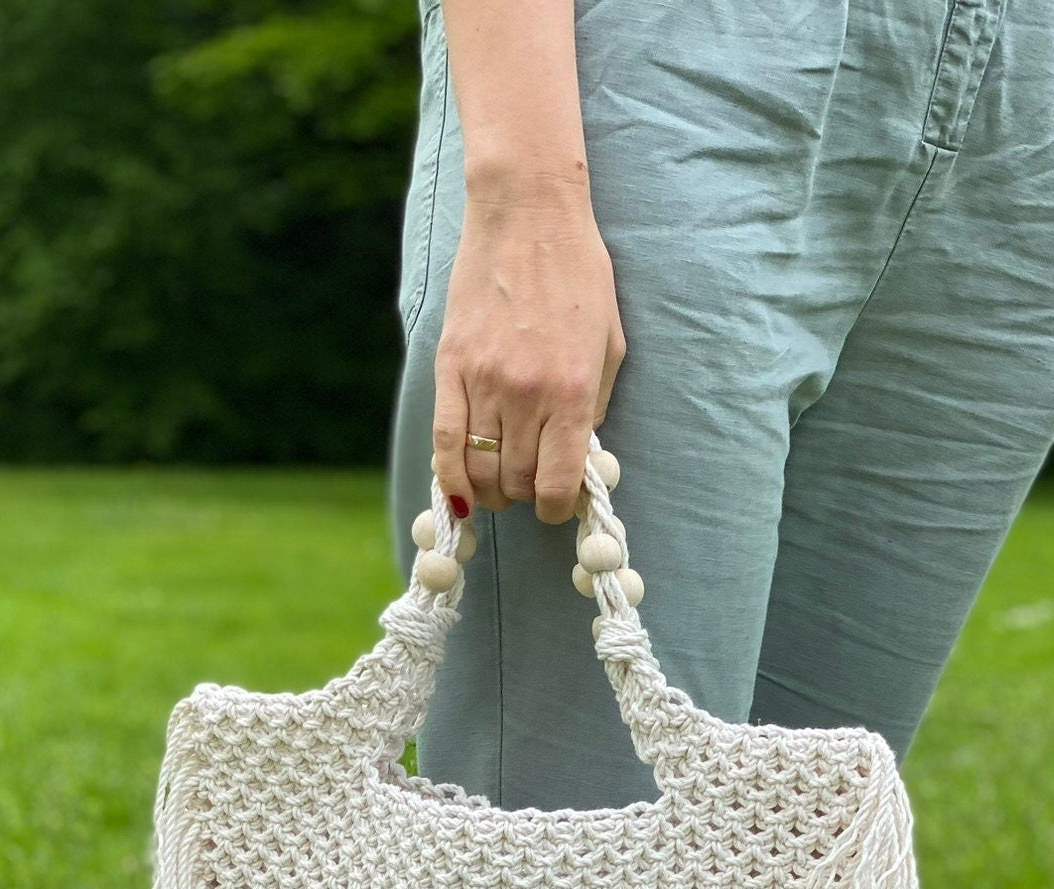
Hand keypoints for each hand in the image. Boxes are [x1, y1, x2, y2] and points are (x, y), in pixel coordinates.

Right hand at [432, 175, 624, 525]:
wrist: (527, 214)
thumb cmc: (578, 274)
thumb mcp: (609, 343)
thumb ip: (594, 406)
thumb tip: (575, 455)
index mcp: (573, 391)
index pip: (557, 484)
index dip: (557, 508)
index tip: (557, 504)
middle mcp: (527, 394)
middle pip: (517, 482)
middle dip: (525, 494)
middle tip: (529, 482)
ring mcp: (484, 381)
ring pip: (479, 470)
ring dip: (489, 488)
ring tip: (497, 482)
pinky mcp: (450, 365)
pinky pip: (444, 441)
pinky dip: (450, 476)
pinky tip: (458, 488)